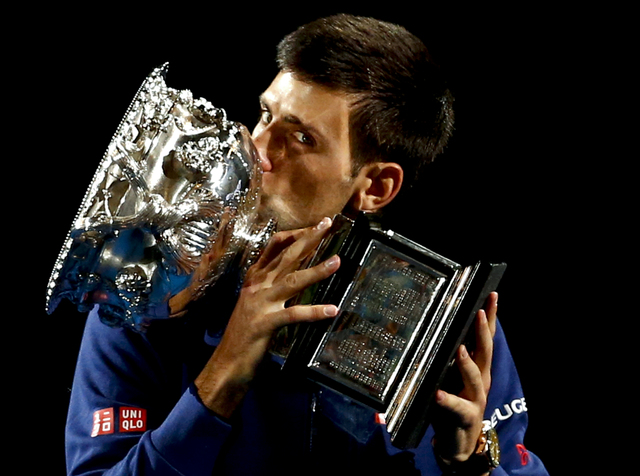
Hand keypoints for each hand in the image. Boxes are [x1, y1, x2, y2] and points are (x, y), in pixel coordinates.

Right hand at [195, 217, 339, 416]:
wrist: (226, 362)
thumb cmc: (244, 334)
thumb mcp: (256, 303)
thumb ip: (271, 287)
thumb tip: (293, 274)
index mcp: (254, 279)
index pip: (274, 248)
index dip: (294, 235)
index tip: (313, 226)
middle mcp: (257, 286)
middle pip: (286, 257)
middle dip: (308, 239)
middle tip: (327, 224)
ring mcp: (260, 303)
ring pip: (292, 281)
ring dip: (316, 270)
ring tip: (337, 262)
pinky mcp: (265, 324)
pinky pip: (293, 314)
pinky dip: (313, 312)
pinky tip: (331, 310)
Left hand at [432, 292, 498, 463]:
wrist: (459, 442)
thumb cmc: (453, 402)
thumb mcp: (452, 375)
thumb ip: (451, 355)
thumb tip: (439, 327)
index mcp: (478, 368)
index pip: (485, 338)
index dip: (489, 317)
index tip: (491, 296)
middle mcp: (481, 380)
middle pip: (485, 352)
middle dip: (483, 331)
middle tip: (479, 312)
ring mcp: (475, 399)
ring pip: (474, 378)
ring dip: (467, 363)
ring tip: (460, 349)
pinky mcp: (465, 417)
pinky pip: (455, 407)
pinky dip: (447, 399)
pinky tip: (438, 393)